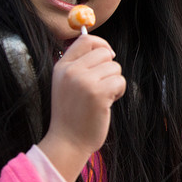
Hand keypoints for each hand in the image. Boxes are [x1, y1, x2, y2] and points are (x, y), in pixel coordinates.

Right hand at [41, 34, 124, 181]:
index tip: (108, 56)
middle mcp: (71, 71)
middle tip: (101, 87)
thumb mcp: (67, 84)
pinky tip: (106, 104)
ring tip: (101, 98)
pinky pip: (120, 81)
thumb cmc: (72, 114)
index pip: (85, 40)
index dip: (101, 44)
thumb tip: (105, 49)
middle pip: (105, 52)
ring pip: (115, 68)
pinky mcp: (98, 94)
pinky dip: (119, 92)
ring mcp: (84, 82)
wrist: (68, 141)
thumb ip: (80, 65)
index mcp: (61, 66)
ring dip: (114, 83)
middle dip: (110, 68)